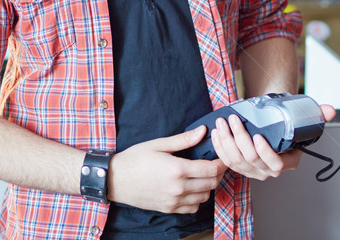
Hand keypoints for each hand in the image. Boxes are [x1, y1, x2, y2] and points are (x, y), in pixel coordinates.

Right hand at [108, 126, 226, 213]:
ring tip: (202, 174)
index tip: (222, 156)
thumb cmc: (135, 159)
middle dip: (217, 173)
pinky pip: (193, 208)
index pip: (210, 169)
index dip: (221, 162)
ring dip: (208, 186)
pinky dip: (197, 199)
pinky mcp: (169, 209)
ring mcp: (174, 201)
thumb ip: (183, 139)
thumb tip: (202, 131)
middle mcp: (179, 188)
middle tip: (215, 163)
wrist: (116, 179)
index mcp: (178, 169)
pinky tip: (191, 188)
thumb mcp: (159, 144)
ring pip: (204, 197)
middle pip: (211, 184)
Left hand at [211, 103, 335, 181]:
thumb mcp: (303, 119)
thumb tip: (331, 110)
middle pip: (252, 159)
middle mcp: (268, 170)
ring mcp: (252, 170)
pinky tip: (215, 132)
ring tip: (222, 122)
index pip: (276, 165)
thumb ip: (318, 115)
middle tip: (233, 119)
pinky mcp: (238, 166)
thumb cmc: (285, 123)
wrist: (270, 126)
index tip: (258, 137)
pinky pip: (226, 160)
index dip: (266, 153)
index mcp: (287, 162)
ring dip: (226, 141)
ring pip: (236, 160)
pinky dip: (219, 147)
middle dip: (240, 139)